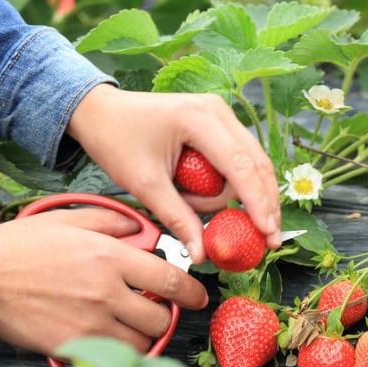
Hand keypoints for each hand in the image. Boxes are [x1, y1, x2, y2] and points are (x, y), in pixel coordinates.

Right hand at [0, 208, 207, 355]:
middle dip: (165, 317)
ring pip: (141, 343)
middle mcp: (105, 292)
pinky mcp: (73, 346)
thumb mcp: (68, 219)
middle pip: (161, 318)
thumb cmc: (19, 249)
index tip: (198, 297)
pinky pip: (112, 358)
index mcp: (109, 258)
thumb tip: (139, 227)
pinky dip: (117, 352)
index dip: (192, 293)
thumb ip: (111, 221)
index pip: (169, 281)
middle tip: (155, 310)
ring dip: (143, 336)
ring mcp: (90, 323)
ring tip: (128, 325)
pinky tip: (107, 338)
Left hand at [66, 85, 282, 261]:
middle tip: (267, 238)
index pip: (241, 167)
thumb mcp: (145, 185)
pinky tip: (219, 202)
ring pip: (253, 163)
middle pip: (258, 164)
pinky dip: (236, 185)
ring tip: (201, 210)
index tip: (267, 233)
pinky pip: (240, 160)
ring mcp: (221, 115)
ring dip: (242, 195)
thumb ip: (178, 218)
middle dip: (264, 203)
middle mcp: (218, 111)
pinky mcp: (219, 124)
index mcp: (199, 119)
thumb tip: (201, 254)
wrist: (99, 112)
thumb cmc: (116, 140)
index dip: (258, 203)